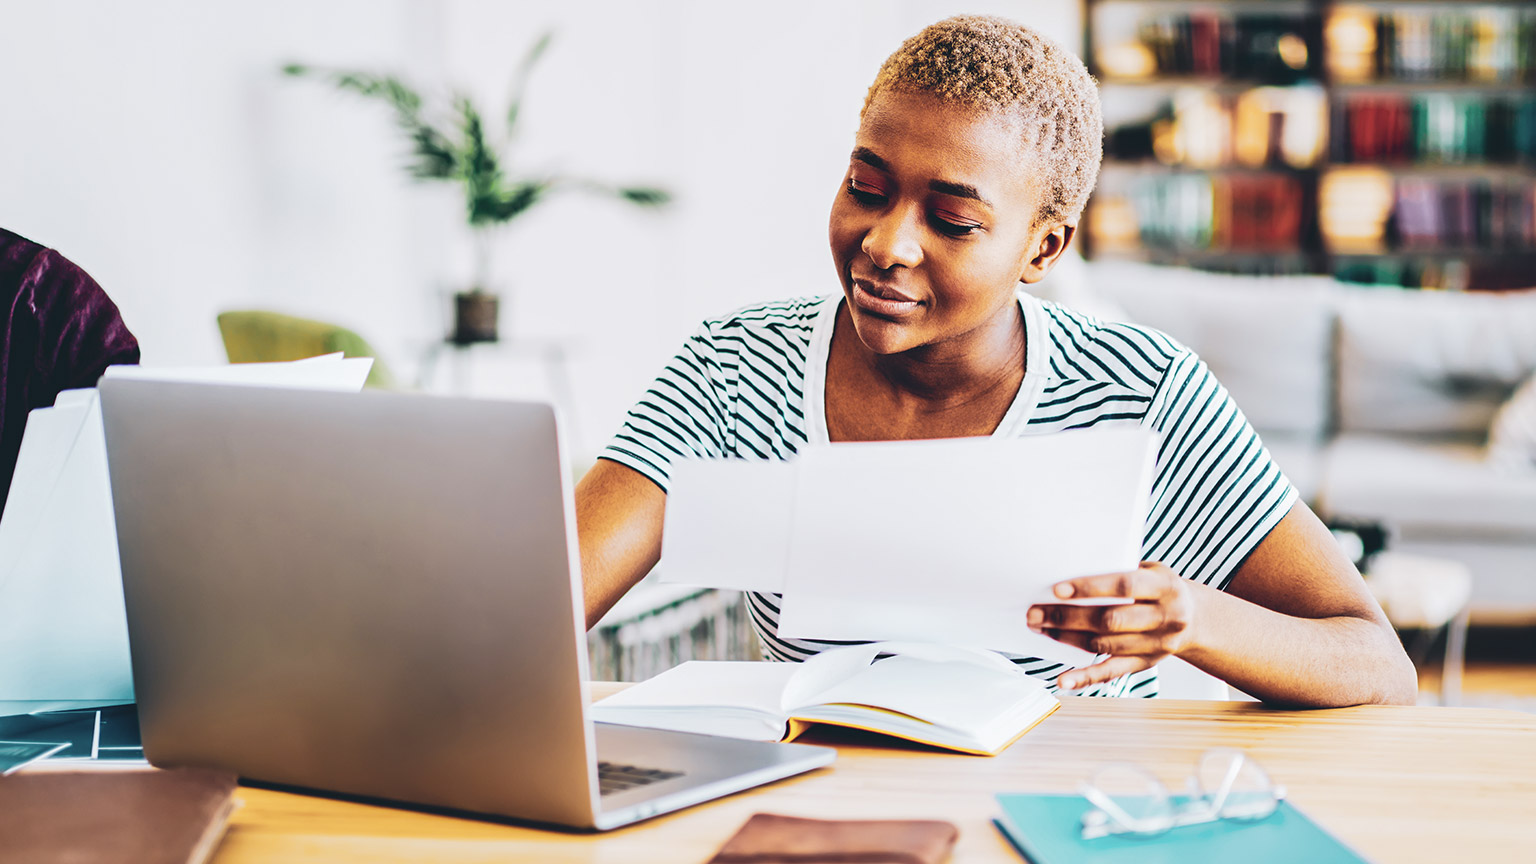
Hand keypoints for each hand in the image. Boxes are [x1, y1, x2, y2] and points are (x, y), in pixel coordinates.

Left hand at [1027, 562, 1201, 691]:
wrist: (1195, 618)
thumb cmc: (1159, 587)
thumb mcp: (1152, 570)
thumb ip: (1121, 570)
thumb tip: (1070, 568)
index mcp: (1165, 586)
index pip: (1124, 586)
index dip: (1090, 588)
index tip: (1057, 589)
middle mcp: (1165, 617)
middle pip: (1110, 620)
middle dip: (1068, 617)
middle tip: (1035, 613)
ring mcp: (1157, 644)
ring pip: (1106, 645)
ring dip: (1068, 638)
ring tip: (1041, 629)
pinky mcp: (1146, 664)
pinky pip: (1112, 672)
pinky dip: (1085, 677)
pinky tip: (1063, 679)